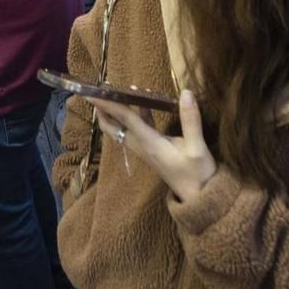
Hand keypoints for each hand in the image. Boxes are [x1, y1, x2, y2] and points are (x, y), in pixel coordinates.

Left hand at [92, 89, 216, 204]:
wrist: (198, 198)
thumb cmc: (197, 175)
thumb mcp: (197, 148)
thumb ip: (191, 120)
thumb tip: (186, 92)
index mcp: (149, 143)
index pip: (123, 119)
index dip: (107, 104)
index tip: (91, 92)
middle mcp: (142, 145)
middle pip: (113, 127)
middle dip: (102, 109)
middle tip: (95, 90)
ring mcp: (146, 148)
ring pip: (122, 128)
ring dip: (116, 111)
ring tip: (115, 91)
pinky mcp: (152, 150)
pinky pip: (136, 129)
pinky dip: (134, 115)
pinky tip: (142, 103)